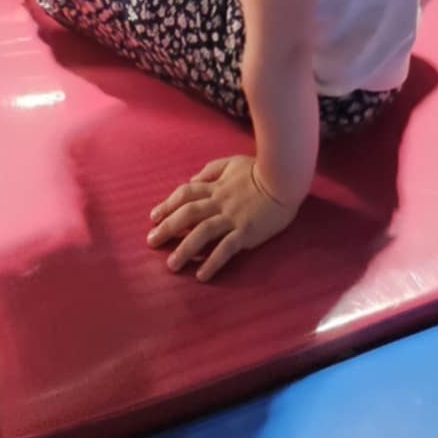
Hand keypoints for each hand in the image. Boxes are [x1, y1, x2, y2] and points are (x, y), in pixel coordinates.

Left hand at [148, 156, 299, 281]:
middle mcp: (219, 202)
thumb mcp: (233, 162)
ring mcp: (232, 217)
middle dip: (167, 228)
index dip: (167, 205)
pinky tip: (201, 275)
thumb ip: (212, 170)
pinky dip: (212, 262)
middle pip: (187, 214)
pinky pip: (225, 248)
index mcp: (216, 186)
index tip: (153, 217)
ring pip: (202, 232)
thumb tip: (192, 179)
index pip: (185, 194)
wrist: (285, 178)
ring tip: (171, 265)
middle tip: (151, 242)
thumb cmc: (261, 169)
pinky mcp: (246, 231)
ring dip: (184, 249)